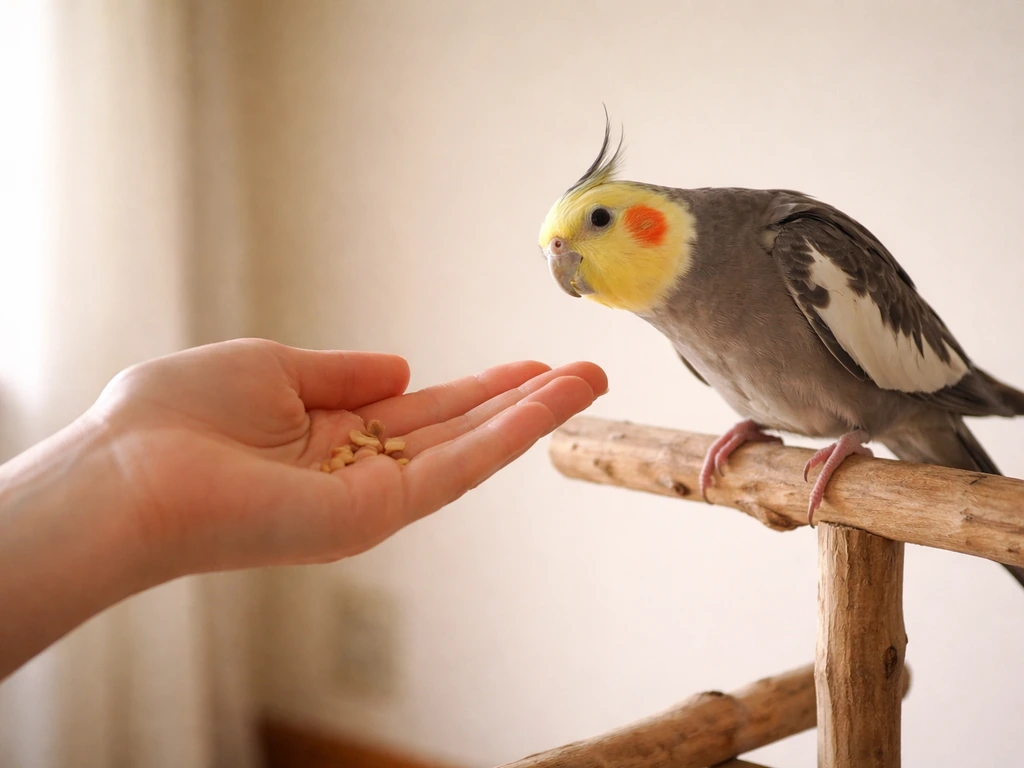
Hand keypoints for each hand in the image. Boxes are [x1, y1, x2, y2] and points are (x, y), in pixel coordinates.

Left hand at [91, 338, 606, 577]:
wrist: (130, 471)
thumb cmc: (177, 416)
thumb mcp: (270, 369)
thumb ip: (342, 372)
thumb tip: (403, 367)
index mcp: (331, 433)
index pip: (423, 409)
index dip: (478, 388)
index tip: (528, 367)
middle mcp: (359, 469)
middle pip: (460, 431)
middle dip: (524, 402)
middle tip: (585, 373)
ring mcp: (371, 497)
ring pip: (469, 451)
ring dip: (532, 416)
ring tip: (589, 383)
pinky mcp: (374, 515)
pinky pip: (452, 470)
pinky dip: (502, 438)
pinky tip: (544, 408)